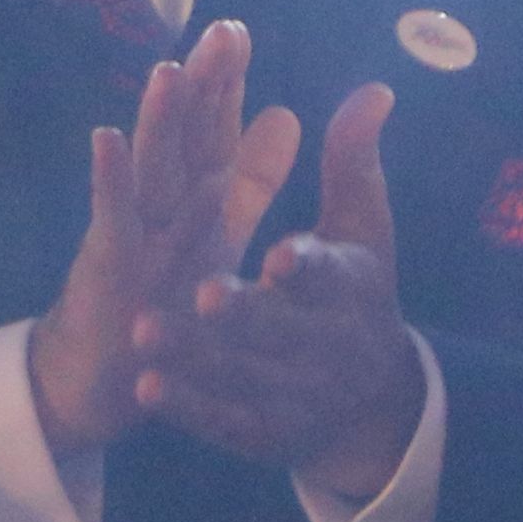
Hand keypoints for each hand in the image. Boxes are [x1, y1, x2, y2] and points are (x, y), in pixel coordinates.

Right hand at [27, 20, 300, 454]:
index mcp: (194, 193)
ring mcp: (133, 229)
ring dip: (157, 119)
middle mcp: (161, 201)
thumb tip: (287, 114)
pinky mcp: (110, 264)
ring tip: (170, 69)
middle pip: (184, 135)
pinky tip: (105, 138)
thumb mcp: (220, 232)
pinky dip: (109, 179)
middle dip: (203, 85)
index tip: (237, 33)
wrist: (114, 368)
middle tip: (225, 33)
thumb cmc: (167, 293)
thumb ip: (252, 179)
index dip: (224, 84)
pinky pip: (112, 219)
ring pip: (149, 167)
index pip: (212, 129)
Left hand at [132, 82, 423, 497]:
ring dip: (197, 356)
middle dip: (245, 313)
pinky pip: (223, 421)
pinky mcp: (264, 432)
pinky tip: (148, 388)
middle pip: (282, 329)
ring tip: (147, 332)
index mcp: (351, 290)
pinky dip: (188, 407)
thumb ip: (353, 161)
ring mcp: (293, 394)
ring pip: (241, 375)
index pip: (330, 276)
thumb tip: (373, 89)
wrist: (375, 403)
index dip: (306, 268)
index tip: (279, 255)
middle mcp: (327, 345)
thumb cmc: (359, 295)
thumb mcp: (363, 228)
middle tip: (205, 293)